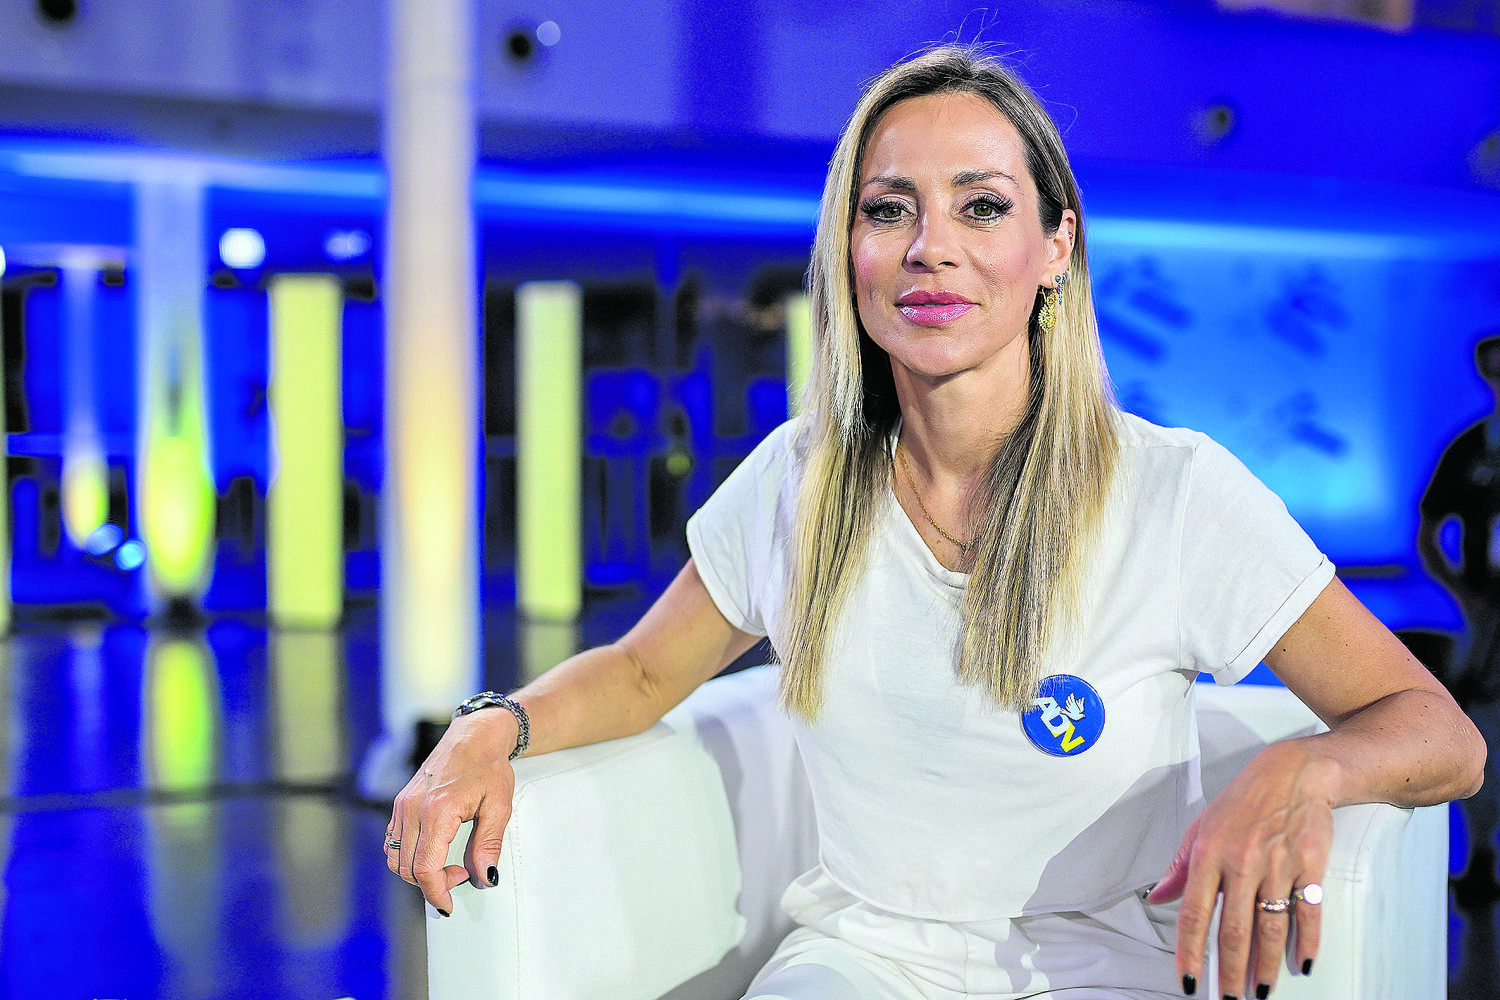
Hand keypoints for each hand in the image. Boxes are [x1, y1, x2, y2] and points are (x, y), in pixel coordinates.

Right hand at [385, 707, 520, 914]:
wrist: (475, 735)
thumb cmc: (489, 766)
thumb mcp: (499, 806)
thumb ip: (489, 845)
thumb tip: (485, 877)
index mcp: (437, 811)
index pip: (425, 868)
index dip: (436, 892)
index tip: (448, 904)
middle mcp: (413, 809)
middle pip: (406, 868)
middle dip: (431, 883)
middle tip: (461, 873)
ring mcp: (403, 805)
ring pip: (395, 858)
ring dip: (417, 871)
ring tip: (448, 864)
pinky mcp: (400, 803)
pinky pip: (393, 842)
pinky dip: (408, 856)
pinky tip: (433, 851)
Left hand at [1147, 740, 1333, 997]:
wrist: (1291, 773)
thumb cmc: (1241, 802)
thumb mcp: (1200, 827)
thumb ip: (1179, 867)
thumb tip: (1156, 897)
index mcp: (1207, 854)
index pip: (1194, 913)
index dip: (1190, 952)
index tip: (1189, 982)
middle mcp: (1240, 863)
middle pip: (1234, 930)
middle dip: (1231, 971)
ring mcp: (1277, 865)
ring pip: (1270, 928)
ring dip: (1265, 966)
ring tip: (1260, 992)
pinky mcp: (1310, 866)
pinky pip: (1308, 912)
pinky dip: (1306, 942)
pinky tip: (1301, 964)